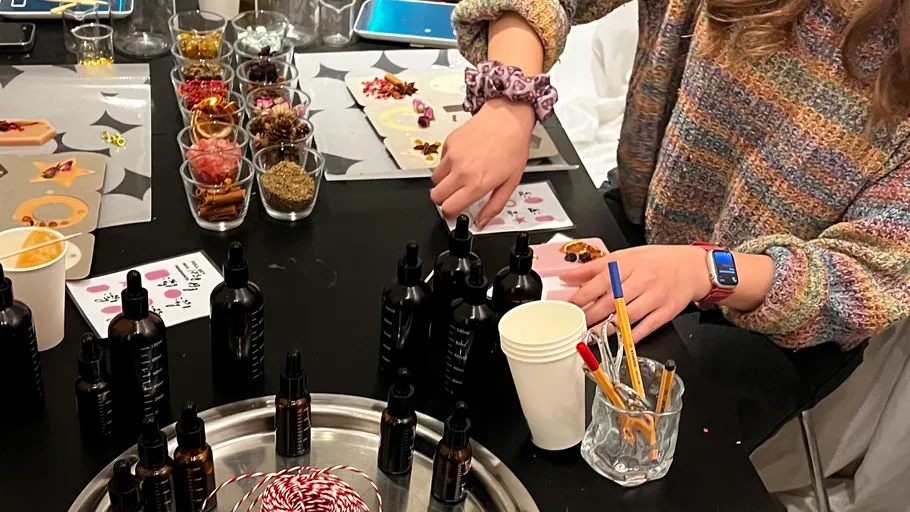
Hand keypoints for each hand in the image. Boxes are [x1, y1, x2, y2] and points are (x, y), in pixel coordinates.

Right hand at [430, 99, 534, 227]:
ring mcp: (452, 156)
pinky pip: (440, 161)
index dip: (451, 213)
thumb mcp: (510, 183)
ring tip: (460, 176)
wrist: (508, 119)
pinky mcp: (449, 144)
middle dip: (444, 200)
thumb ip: (494, 207)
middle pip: (436, 197)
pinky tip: (463, 159)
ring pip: (435, 180)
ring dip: (444, 183)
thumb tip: (481, 222)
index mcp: (477, 184)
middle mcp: (461, 171)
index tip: (456, 211)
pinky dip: (447, 165)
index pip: (449, 208)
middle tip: (456, 195)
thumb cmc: (512, 148)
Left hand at [560, 245, 712, 341]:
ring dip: (606, 328)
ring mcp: (654, 297)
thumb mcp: (625, 256)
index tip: (570, 306)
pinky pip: (645, 328)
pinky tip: (618, 340)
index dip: (582, 296)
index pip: (600, 281)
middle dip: (590, 315)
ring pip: (626, 316)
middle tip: (577, 323)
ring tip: (590, 334)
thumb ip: (595, 268)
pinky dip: (630, 336)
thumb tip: (568, 276)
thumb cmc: (657, 261)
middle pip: (610, 301)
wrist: (693, 267)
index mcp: (628, 264)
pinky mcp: (665, 312)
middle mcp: (641, 280)